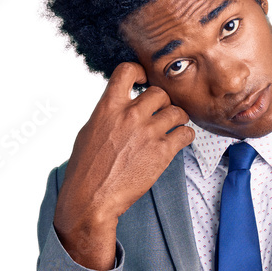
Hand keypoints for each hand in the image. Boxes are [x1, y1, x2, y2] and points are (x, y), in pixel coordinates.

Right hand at [53, 62, 194, 269]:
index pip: (128, 71)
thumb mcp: (89, 132)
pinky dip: (185, 135)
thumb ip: (108, 114)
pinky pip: (185, 133)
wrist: (91, 199)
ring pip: (177, 111)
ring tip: (171, 128)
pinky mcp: (162, 152)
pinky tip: (178, 141)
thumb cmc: (86, 170)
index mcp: (108, 107)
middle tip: (159, 115)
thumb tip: (119, 106)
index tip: (144, 81)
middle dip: (162, 103)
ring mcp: (147, 133)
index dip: (140, 72)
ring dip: (177, 119)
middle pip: (159, 93)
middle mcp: (130, 116)